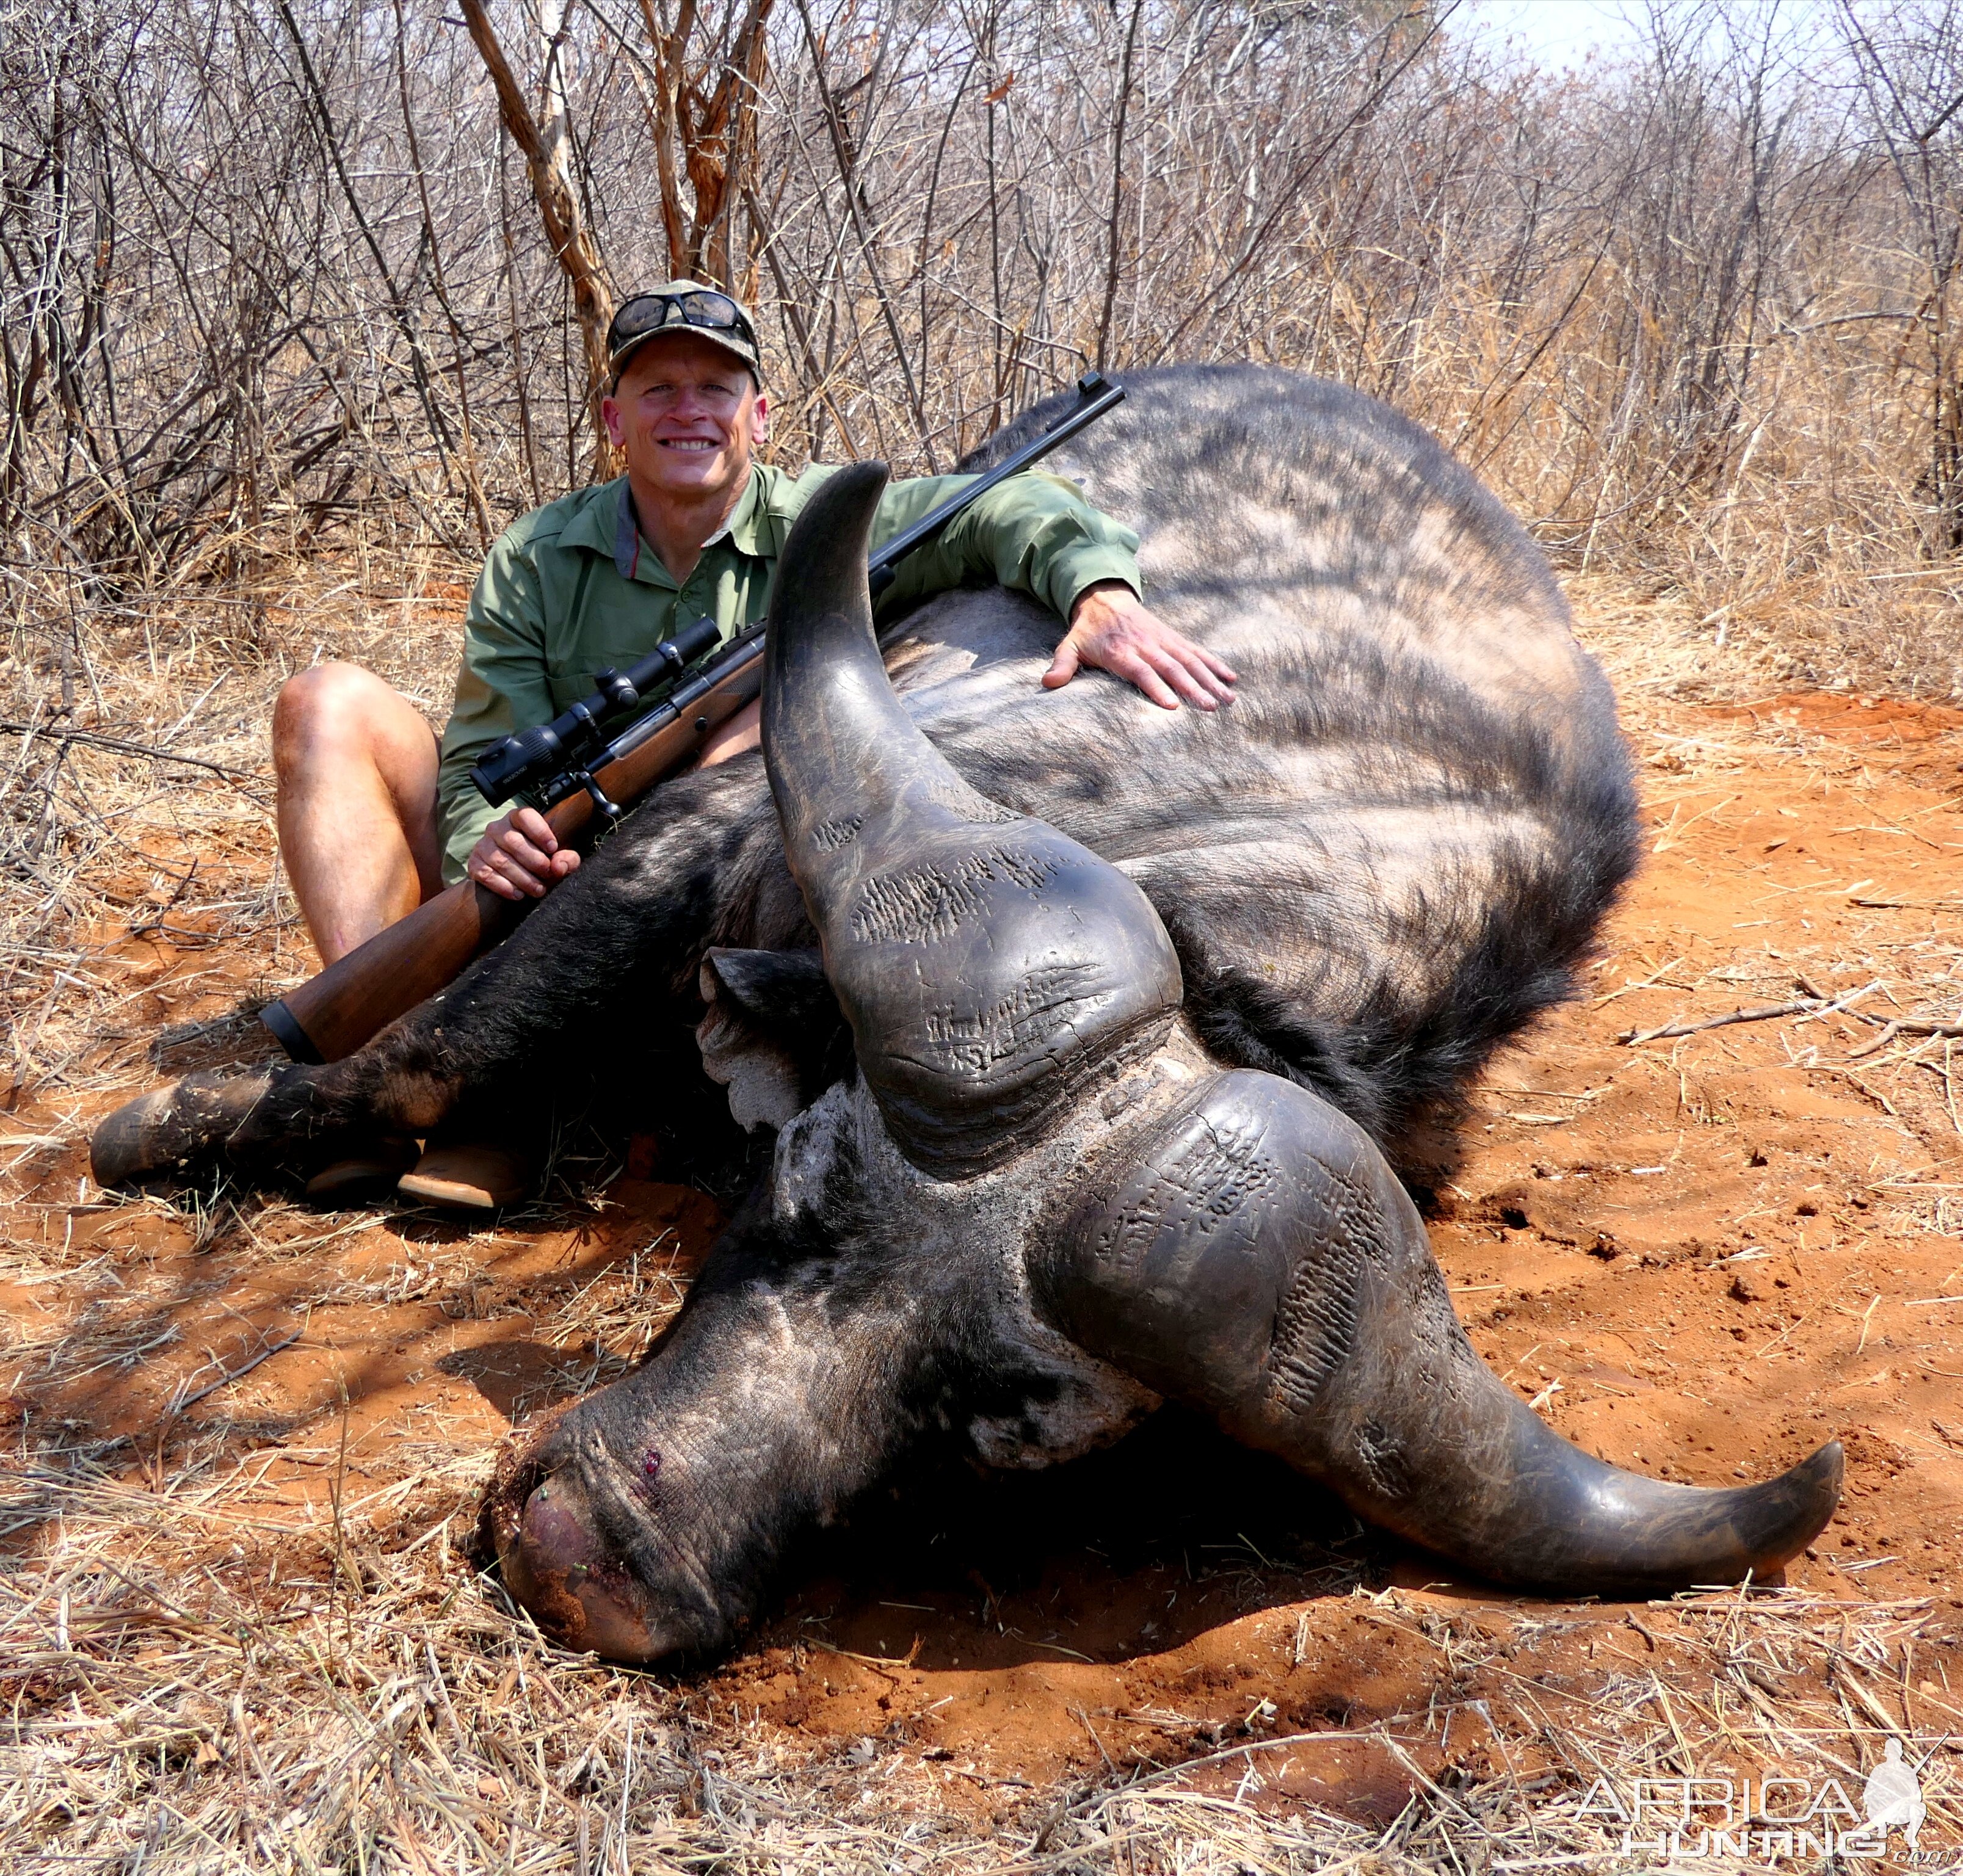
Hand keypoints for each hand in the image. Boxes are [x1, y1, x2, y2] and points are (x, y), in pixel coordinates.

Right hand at [467, 806, 580, 900]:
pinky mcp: (474, 864)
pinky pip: (486, 875)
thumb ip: (567, 859)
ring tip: (538, 889)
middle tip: (547, 875)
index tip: (553, 848)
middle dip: (535, 861)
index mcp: (517, 819)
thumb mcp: (558, 857)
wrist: (511, 876)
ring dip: (523, 878)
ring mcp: (483, 846)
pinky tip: (518, 894)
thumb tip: (559, 866)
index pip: (525, 816)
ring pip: (501, 861)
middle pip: (514, 842)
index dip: (540, 832)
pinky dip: (504, 887)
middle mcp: (497, 828)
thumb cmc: (539, 860)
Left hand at [1044, 582, 1237, 709]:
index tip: (1171, 705)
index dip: (1156, 687)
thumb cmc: (1088, 631)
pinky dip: (1215, 664)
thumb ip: (1062, 665)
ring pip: (1191, 661)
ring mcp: (1163, 641)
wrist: (1105, 597)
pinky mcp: (1174, 638)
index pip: (1141, 671)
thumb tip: (1048, 684)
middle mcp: (1146, 646)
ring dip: (1210, 680)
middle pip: (1172, 669)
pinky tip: (1231, 679)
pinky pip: (1197, 652)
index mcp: (1122, 652)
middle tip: (1211, 708)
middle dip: (1193, 688)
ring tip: (1228, 700)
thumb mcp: (1070, 645)